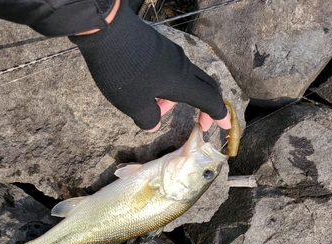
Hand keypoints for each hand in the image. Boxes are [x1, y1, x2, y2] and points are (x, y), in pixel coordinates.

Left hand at [69, 0, 227, 130]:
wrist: (106, 30)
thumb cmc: (123, 71)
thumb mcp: (134, 104)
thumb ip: (148, 119)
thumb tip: (154, 125)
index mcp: (182, 82)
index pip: (209, 100)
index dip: (219, 115)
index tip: (225, 126)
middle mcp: (182, 66)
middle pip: (205, 86)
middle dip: (205, 106)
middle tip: (200, 122)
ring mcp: (171, 54)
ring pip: (184, 79)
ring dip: (177, 97)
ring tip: (155, 108)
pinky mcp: (159, 48)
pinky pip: (172, 70)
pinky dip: (167, 86)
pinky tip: (146, 91)